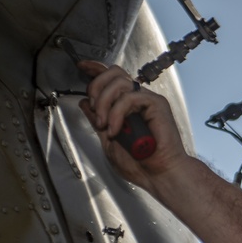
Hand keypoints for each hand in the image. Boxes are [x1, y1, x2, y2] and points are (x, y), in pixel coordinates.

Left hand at [77, 61, 188, 194]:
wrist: (159, 175)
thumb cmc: (140, 165)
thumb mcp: (108, 142)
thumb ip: (98, 122)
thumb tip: (85, 104)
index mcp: (126, 106)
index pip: (111, 79)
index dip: (96, 70)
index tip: (83, 67)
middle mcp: (137, 100)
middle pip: (114, 73)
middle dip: (97, 86)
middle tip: (94, 108)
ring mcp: (147, 100)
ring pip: (120, 82)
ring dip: (105, 102)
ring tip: (104, 123)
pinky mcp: (156, 104)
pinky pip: (130, 97)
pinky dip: (117, 113)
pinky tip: (116, 130)